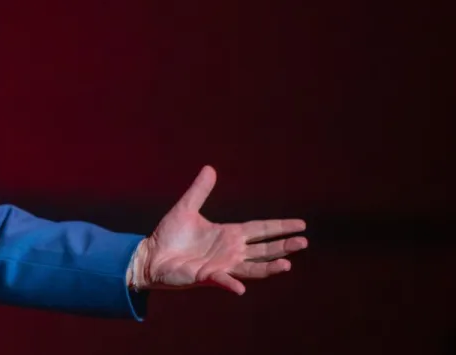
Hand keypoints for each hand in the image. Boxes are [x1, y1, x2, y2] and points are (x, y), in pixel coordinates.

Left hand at [129, 166, 307, 294]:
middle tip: (304, 241)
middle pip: (264, 249)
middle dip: (284, 246)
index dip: (280, 227)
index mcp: (229, 234)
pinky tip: (240, 288)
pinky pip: (222, 281)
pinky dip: (231, 284)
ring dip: (270, 267)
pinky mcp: (207, 277)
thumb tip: (210, 168)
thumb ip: (199, 190)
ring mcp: (222, 266)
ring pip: (253, 268)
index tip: (301, 224)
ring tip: (288, 263)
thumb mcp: (186, 208)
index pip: (261, 229)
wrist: (151, 256)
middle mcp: (231, 251)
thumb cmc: (169, 235)